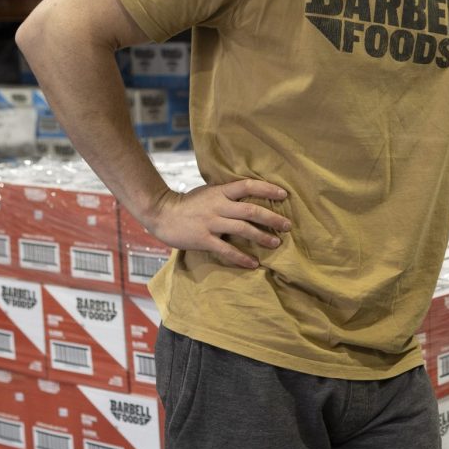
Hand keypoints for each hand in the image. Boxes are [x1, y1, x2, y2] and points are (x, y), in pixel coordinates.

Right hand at [144, 179, 290, 268]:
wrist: (161, 213)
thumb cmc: (189, 203)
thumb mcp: (209, 192)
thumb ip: (227, 194)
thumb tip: (251, 196)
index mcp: (220, 192)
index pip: (248, 186)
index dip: (267, 189)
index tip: (284, 195)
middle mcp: (218, 206)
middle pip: (250, 210)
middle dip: (271, 218)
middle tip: (287, 226)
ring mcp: (211, 223)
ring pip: (242, 229)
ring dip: (262, 237)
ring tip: (276, 243)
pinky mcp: (203, 239)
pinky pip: (226, 250)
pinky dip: (241, 258)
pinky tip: (253, 263)